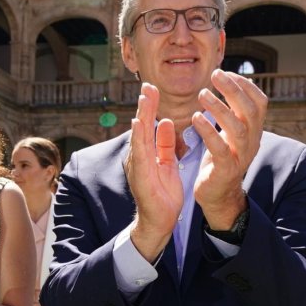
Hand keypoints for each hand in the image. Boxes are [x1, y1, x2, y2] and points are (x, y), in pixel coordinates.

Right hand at [125, 83, 182, 260]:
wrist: (160, 220)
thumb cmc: (163, 194)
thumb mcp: (167, 164)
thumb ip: (165, 144)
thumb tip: (166, 122)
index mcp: (147, 153)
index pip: (148, 125)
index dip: (149, 106)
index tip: (153, 88)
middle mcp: (139, 156)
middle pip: (141, 126)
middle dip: (144, 105)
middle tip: (148, 85)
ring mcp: (138, 165)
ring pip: (139, 135)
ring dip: (141, 115)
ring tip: (144, 97)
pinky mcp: (141, 175)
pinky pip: (140, 153)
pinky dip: (138, 137)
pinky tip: (138, 123)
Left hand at [193, 70, 265, 229]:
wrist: (219, 196)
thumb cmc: (221, 160)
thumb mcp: (230, 133)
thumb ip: (233, 111)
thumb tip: (232, 82)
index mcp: (253, 131)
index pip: (259, 102)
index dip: (245, 85)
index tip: (225, 72)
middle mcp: (251, 142)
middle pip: (251, 111)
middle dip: (234, 90)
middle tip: (215, 75)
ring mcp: (240, 157)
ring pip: (237, 129)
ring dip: (220, 108)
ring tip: (202, 94)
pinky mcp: (226, 170)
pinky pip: (220, 149)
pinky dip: (208, 132)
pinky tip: (195, 118)